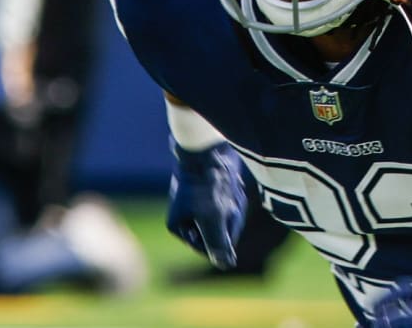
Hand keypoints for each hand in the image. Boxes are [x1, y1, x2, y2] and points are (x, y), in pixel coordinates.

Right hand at [166, 140, 246, 268]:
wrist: (207, 146)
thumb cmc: (205, 184)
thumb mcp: (212, 218)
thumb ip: (218, 243)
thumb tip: (225, 265)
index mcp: (177, 226)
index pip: (208, 248)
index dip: (223, 237)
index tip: (225, 215)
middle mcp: (185, 216)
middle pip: (218, 233)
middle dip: (229, 220)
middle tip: (227, 202)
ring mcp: (197, 203)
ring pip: (225, 218)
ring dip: (233, 207)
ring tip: (229, 190)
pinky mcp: (209, 190)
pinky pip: (228, 202)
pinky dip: (234, 196)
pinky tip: (232, 184)